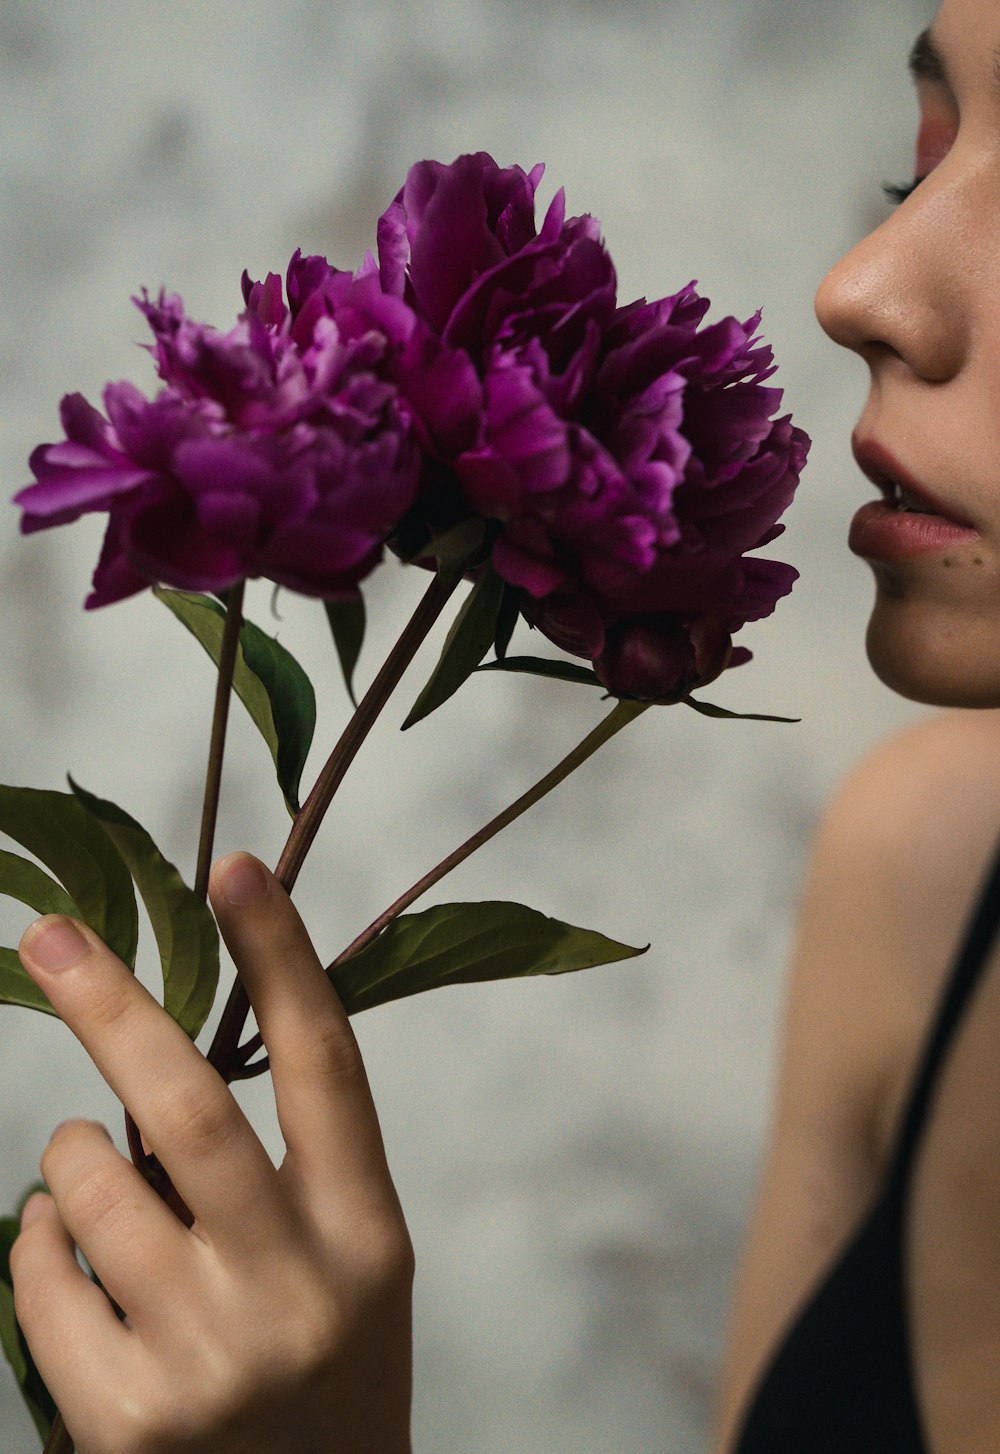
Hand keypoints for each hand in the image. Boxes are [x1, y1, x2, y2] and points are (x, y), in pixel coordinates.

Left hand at [9, 852, 413, 1453]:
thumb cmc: (327, 1378)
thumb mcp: (352, 1268)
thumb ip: (286, 1169)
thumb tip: (155, 1066)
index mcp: (368, 1237)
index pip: (326, 1069)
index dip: (281, 960)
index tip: (236, 869)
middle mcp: (296, 1293)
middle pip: (189, 1110)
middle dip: (111, 1007)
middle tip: (49, 936)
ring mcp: (207, 1363)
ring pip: (92, 1189)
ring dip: (69, 1153)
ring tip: (87, 1172)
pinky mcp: (125, 1427)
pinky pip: (40, 1279)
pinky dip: (37, 1239)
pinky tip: (65, 1253)